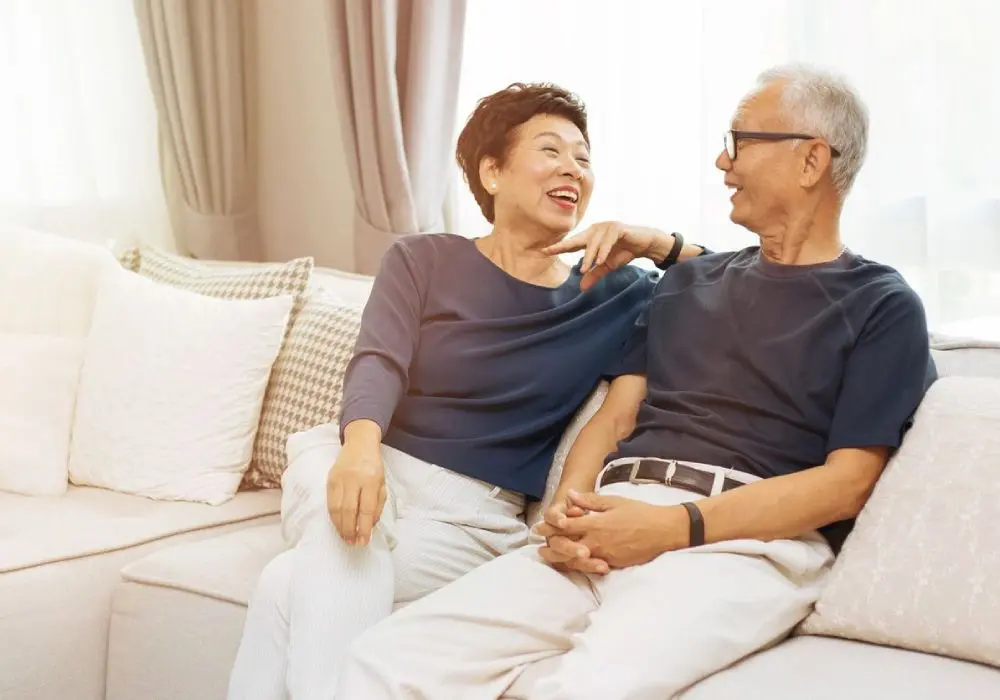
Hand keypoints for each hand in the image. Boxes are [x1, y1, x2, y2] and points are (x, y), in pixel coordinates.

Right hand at [326, 441, 386, 545]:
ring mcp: (339, 479)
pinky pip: (329, 502)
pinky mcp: (330, 479)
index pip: (366, 509)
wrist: (360, 443)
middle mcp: (353, 479)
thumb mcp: (382, 483)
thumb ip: (377, 504)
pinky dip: (333, 517)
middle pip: (349, 510)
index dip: (365, 528)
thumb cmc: (374, 466)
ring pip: (336, 508)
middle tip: (352, 543)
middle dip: (350, 530)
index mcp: (370, 480)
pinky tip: (338, 525)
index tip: (364, 541)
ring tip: (345, 538)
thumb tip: (369, 526)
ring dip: (340, 526)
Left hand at [538, 489, 686, 568]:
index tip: (538, 527)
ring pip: (576, 561)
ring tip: (550, 558)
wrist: (663, 531)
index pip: (565, 527)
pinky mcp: (613, 563)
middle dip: (551, 546)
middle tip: (539, 547)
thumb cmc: (639, 512)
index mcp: (595, 524)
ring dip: (561, 559)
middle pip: (566, 547)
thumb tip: (570, 495)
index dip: (550, 527)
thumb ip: (590, 501)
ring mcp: (605, 554)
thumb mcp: (614, 502)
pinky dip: (579, 566)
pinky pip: (591, 567)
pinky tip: (572, 565)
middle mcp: (597, 541)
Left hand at [543, 222, 672, 290]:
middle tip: (550, 251)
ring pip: (593, 243)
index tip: (543, 251)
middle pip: (577, 240)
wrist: (644, 244)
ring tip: (585, 269)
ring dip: (589, 256)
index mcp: (590, 237)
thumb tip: (582, 288)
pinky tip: (601, 260)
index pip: (572, 243)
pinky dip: (604, 251)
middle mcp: (595, 229)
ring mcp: (606, 226)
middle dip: (564, 246)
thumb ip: (594, 273)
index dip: (559, 247)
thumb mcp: (606, 265)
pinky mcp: (617, 227)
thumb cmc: (624, 251)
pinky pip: (608, 240)